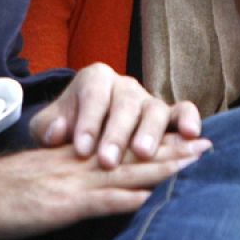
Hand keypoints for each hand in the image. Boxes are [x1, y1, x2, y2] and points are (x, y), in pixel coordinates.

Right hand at [0, 134, 207, 239]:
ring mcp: (72, 183)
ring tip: (189, 161)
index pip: (127, 151)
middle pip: (133, 157)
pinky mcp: (59, 204)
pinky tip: (142, 198)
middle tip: (206, 143)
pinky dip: (118, 199)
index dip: (161, 147)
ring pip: (122, 172)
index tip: (192, 141)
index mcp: (78, 160)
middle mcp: (80, 165)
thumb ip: (82, 183)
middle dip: (172, 152)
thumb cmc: (6, 191)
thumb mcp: (49, 180)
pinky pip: (93, 200)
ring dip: (158, 168)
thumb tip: (123, 193)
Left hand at [28, 62, 201, 167]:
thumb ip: (48, 127)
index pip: (94, 95)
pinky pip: (184, 111)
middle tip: (108, 160)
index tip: (83, 149)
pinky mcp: (169, 115)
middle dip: (117, 133)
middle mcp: (125, 85)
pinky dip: (189, 120)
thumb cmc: (67, 130)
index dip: (89, 122)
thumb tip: (57, 132)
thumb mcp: (49, 127)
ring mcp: (149, 100)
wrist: (84, 135)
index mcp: (95, 79)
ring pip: (155, 108)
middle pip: (125, 103)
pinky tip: (191, 135)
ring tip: (142, 153)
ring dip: (150, 131)